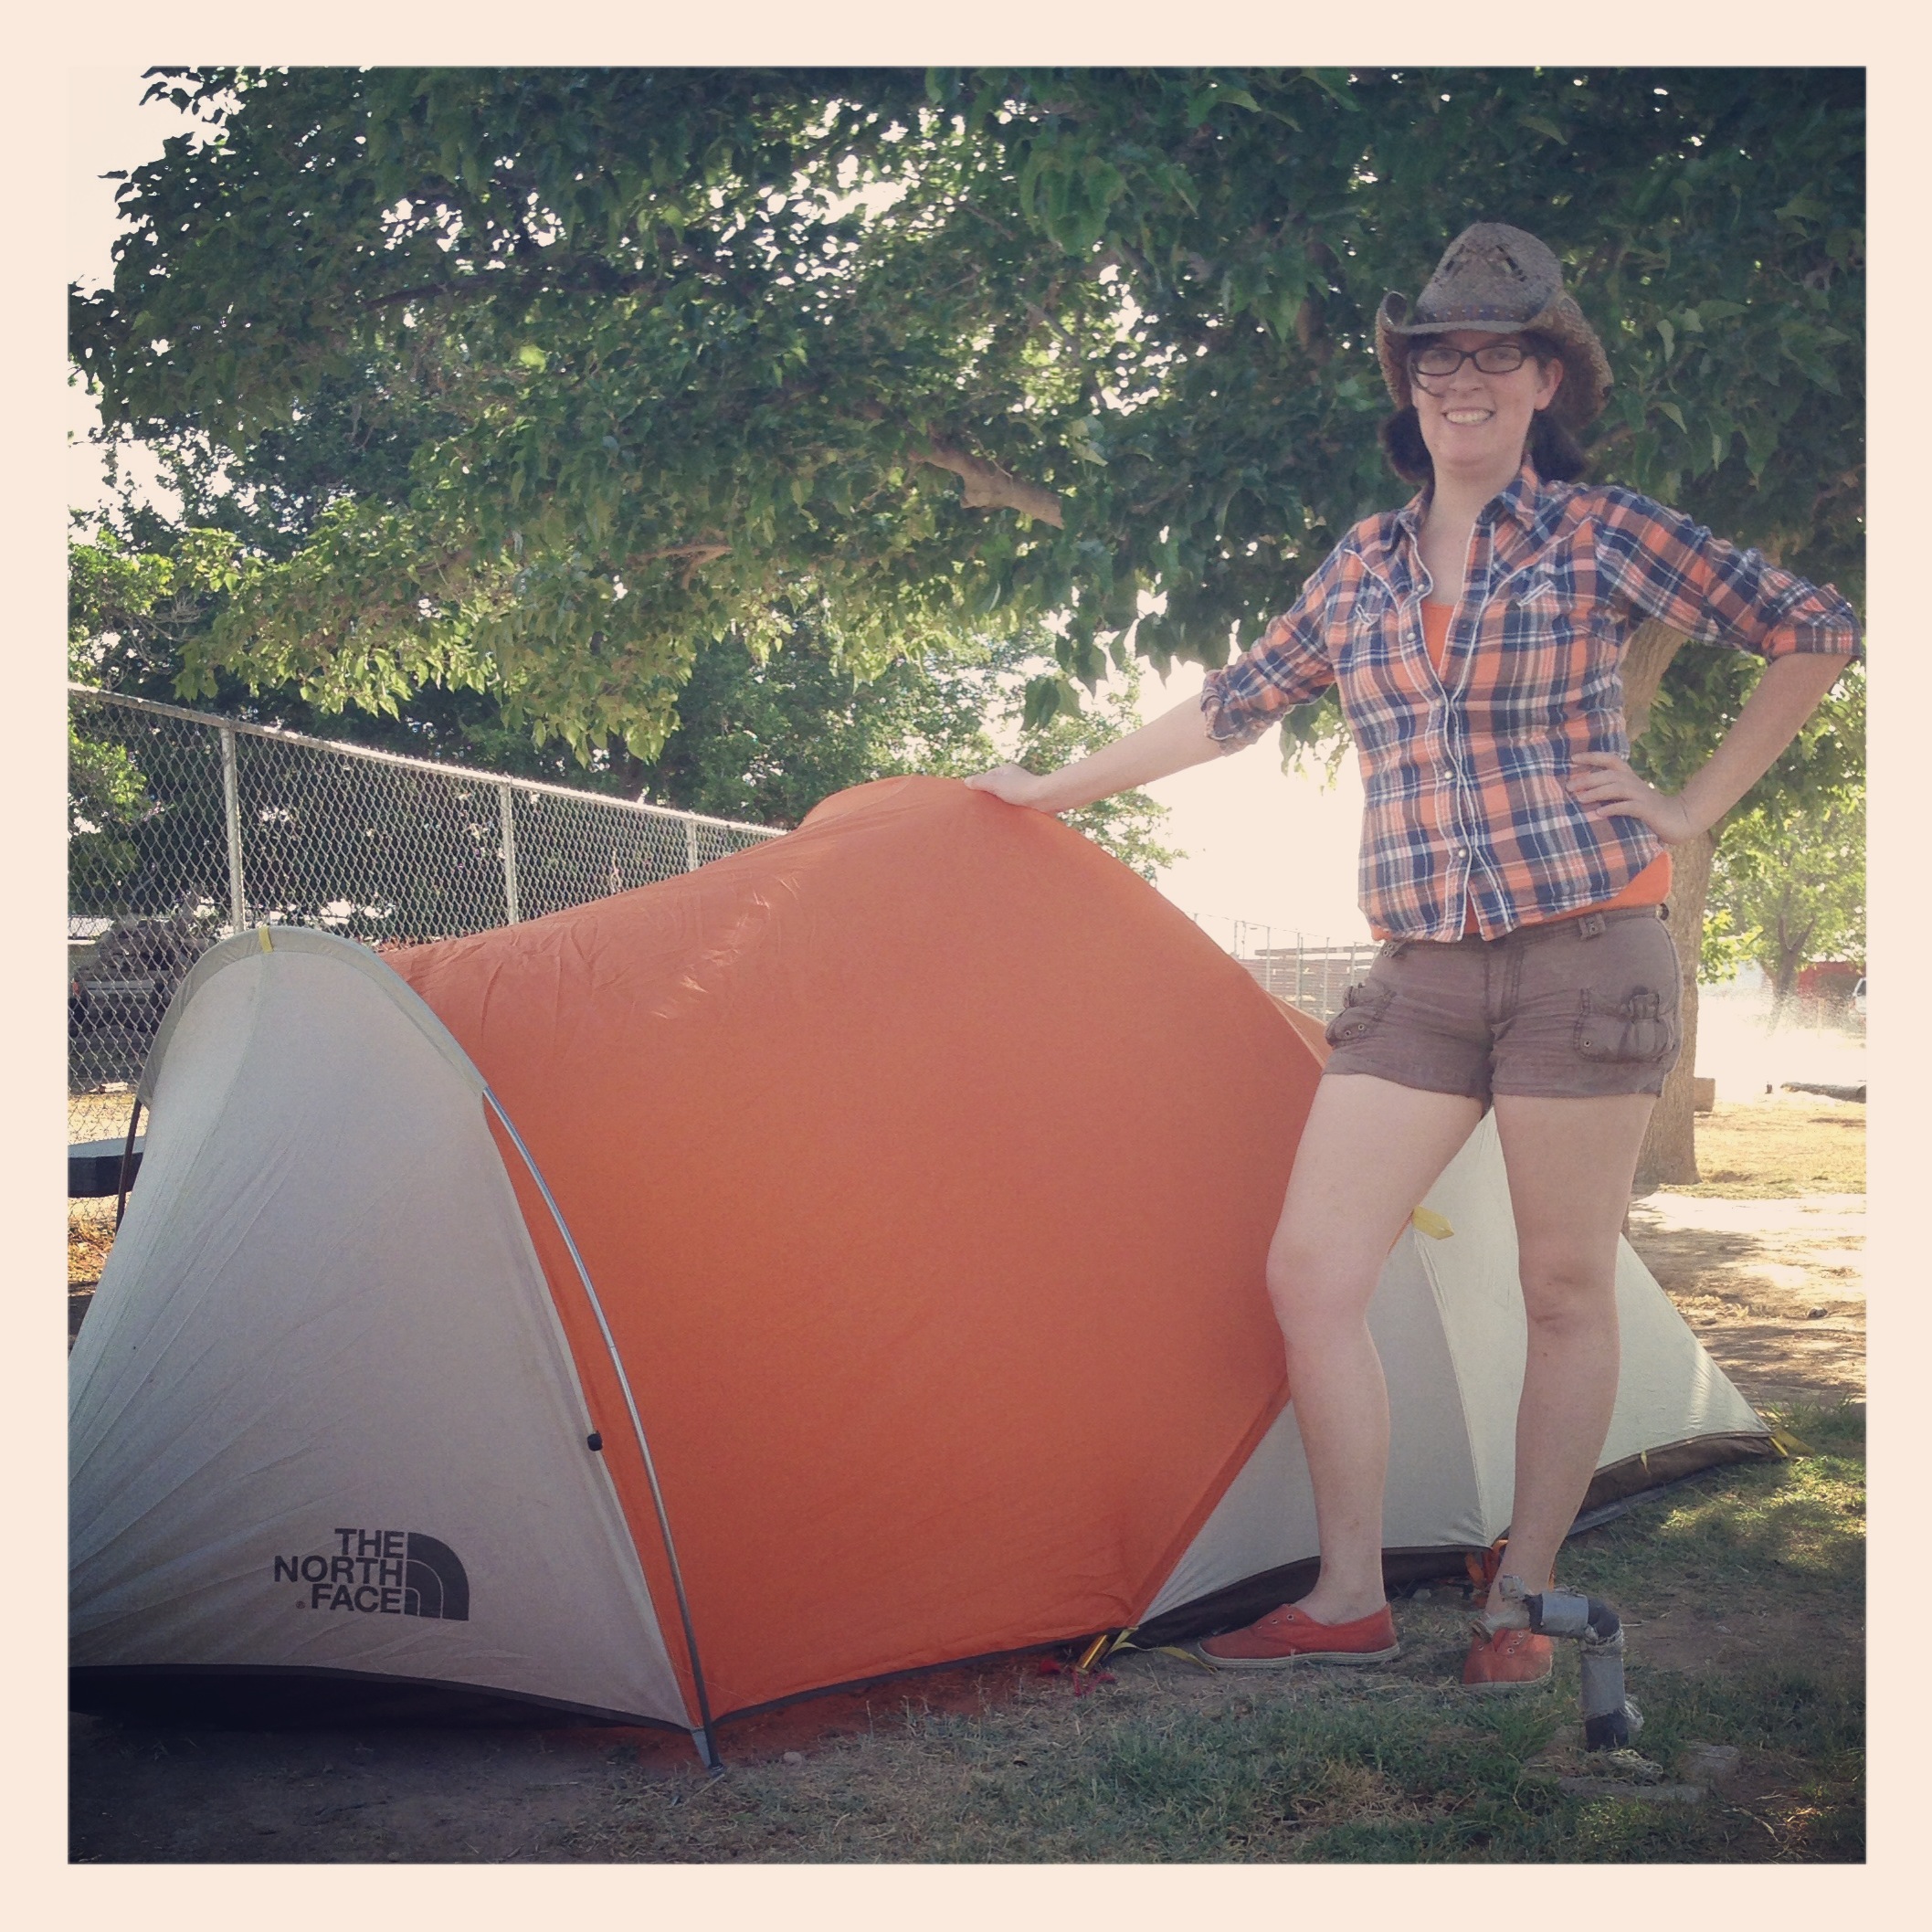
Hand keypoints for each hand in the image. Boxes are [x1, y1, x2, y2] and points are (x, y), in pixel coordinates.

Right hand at [962, 763, 1059, 811]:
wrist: (1045, 799)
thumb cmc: (1021, 789)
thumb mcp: (996, 784)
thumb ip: (980, 782)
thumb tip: (966, 781)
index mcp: (1006, 770)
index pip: (987, 777)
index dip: (981, 786)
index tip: (976, 797)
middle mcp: (1015, 777)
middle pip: (997, 786)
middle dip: (990, 795)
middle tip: (983, 807)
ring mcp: (1022, 788)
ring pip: (1006, 796)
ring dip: (1001, 804)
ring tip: (995, 814)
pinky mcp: (1029, 799)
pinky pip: (1015, 803)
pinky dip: (1010, 809)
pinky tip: (1007, 816)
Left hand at [1566, 752, 1700, 843]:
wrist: (1681, 819)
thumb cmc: (1650, 811)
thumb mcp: (1629, 799)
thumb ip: (1612, 795)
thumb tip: (1582, 794)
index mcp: (1629, 778)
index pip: (1610, 760)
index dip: (1592, 757)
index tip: (1572, 758)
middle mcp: (1635, 783)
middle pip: (1609, 774)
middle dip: (1588, 778)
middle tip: (1569, 786)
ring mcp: (1642, 796)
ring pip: (1617, 788)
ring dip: (1597, 792)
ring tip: (1580, 798)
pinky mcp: (1647, 810)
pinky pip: (1629, 807)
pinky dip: (1614, 808)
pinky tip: (1600, 813)